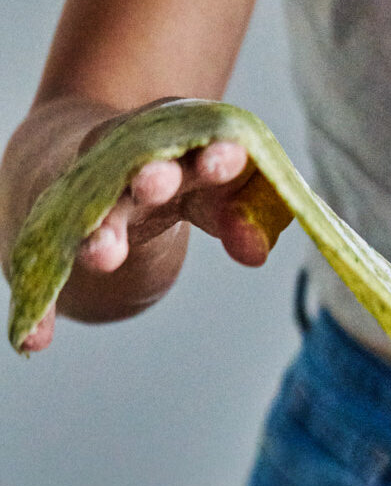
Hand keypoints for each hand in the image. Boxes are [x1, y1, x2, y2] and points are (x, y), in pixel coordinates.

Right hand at [21, 103, 283, 353]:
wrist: (105, 167)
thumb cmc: (183, 179)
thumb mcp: (214, 196)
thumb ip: (242, 220)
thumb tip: (255, 252)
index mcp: (179, 146)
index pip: (198, 145)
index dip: (213, 154)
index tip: (226, 162)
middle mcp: (131, 164)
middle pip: (141, 166)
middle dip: (150, 176)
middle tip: (153, 185)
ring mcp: (95, 197)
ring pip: (97, 212)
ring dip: (100, 231)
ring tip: (101, 255)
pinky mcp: (65, 230)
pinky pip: (53, 268)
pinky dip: (46, 307)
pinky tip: (40, 340)